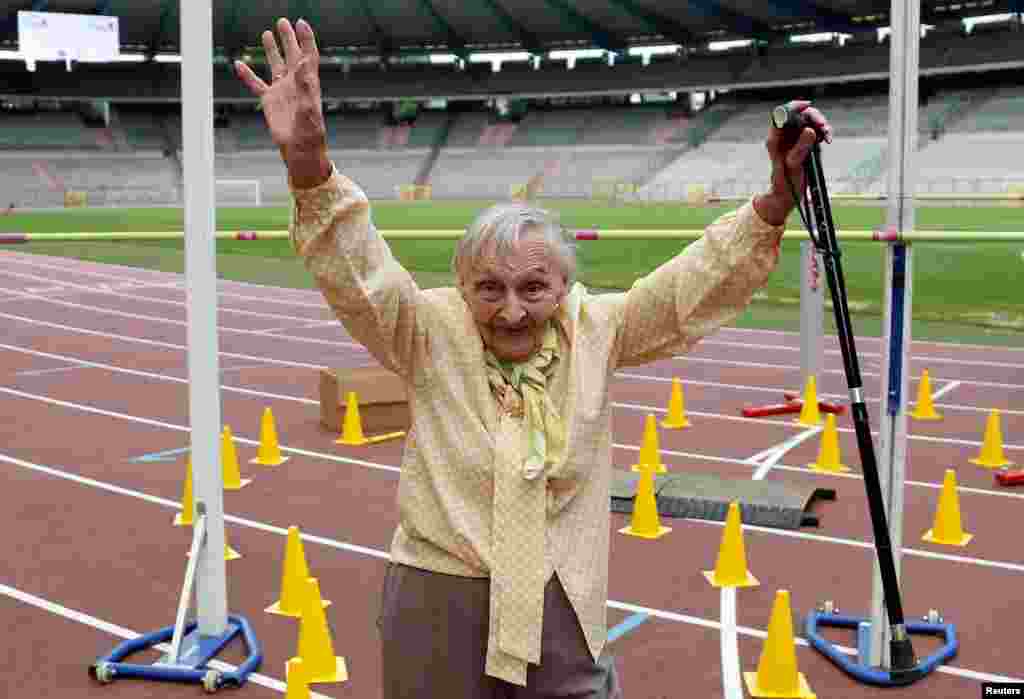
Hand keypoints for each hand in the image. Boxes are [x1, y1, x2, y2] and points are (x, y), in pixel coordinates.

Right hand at [234, 18, 329, 187]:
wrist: (300, 150)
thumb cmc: (310, 134)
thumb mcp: (310, 109)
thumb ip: (307, 86)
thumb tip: (306, 63)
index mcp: (308, 84)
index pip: (308, 55)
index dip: (306, 39)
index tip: (301, 22)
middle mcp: (296, 84)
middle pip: (292, 55)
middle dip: (289, 38)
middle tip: (283, 22)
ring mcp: (282, 91)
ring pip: (276, 65)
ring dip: (272, 50)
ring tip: (268, 33)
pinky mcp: (270, 102)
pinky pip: (257, 84)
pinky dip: (247, 75)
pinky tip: (238, 64)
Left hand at [762, 100, 832, 216]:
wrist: (787, 196)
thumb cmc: (785, 182)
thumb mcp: (793, 165)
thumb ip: (801, 147)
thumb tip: (810, 130)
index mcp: (775, 139)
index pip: (781, 114)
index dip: (794, 106)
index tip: (807, 106)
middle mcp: (784, 137)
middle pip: (798, 116)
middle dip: (813, 117)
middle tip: (824, 126)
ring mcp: (794, 140)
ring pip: (808, 123)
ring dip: (820, 125)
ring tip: (828, 135)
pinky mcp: (803, 145)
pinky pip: (814, 132)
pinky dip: (822, 133)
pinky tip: (827, 140)